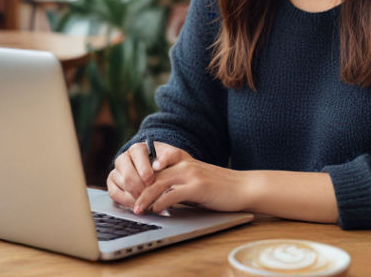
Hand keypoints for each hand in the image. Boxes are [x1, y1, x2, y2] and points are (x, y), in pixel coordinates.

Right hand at [107, 141, 191, 208]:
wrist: (162, 170)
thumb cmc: (167, 163)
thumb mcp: (173, 156)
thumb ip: (169, 156)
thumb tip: (158, 165)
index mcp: (137, 149)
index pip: (137, 157)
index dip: (145, 171)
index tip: (152, 181)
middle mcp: (124, 158)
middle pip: (128, 175)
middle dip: (141, 188)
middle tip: (151, 196)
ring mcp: (117, 171)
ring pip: (122, 185)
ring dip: (135, 196)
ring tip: (147, 201)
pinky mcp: (112, 183)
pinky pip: (114, 193)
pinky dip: (126, 201)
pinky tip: (137, 204)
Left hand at [131, 157, 247, 214]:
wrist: (242, 187)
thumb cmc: (219, 187)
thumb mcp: (195, 180)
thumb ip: (178, 183)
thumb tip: (158, 195)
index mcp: (182, 161)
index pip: (154, 165)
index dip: (140, 176)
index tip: (130, 189)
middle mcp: (184, 164)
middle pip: (153, 175)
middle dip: (138, 189)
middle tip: (128, 203)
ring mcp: (190, 174)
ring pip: (159, 183)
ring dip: (145, 197)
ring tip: (137, 209)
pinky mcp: (197, 186)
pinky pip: (174, 193)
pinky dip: (162, 202)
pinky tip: (155, 209)